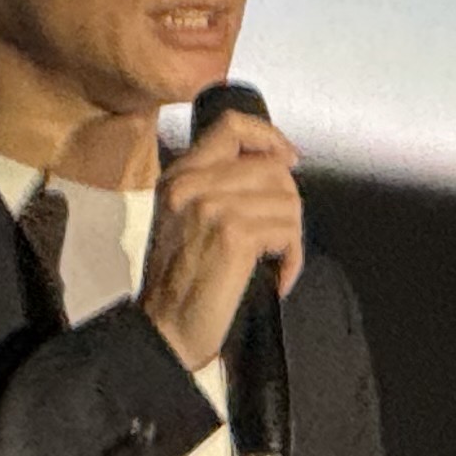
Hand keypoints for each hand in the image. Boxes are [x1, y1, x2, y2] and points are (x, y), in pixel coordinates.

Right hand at [141, 106, 303, 371]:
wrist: (164, 330)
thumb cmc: (179, 284)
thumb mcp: (185, 220)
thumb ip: (217, 188)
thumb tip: (274, 170)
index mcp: (178, 176)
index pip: (232, 126)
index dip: (269, 137)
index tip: (288, 160)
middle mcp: (191, 184)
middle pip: (271, 167)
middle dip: (288, 203)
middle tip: (280, 239)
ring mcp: (211, 207)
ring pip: (287, 199)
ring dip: (290, 236)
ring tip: (274, 262)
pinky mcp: (233, 235)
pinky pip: (287, 231)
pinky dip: (291, 259)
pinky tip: (276, 278)